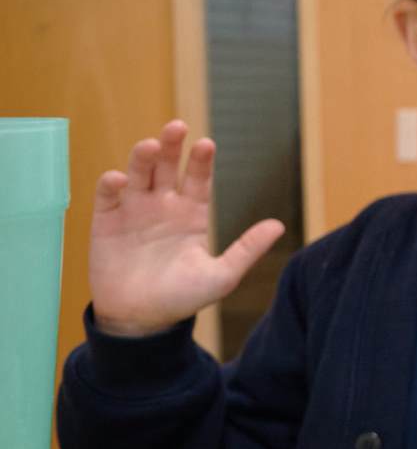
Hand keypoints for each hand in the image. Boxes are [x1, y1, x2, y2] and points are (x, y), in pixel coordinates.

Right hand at [88, 121, 284, 337]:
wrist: (142, 321)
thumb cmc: (183, 298)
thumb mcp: (221, 275)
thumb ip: (247, 249)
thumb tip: (279, 225)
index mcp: (192, 213)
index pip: (199, 178)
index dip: (201, 161)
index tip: (206, 144)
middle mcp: (164, 206)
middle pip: (167, 166)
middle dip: (171, 146)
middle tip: (177, 127)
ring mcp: (134, 211)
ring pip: (138, 174)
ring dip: (142, 158)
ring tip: (149, 146)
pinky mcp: (106, 223)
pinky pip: (107, 197)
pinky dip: (111, 185)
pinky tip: (119, 179)